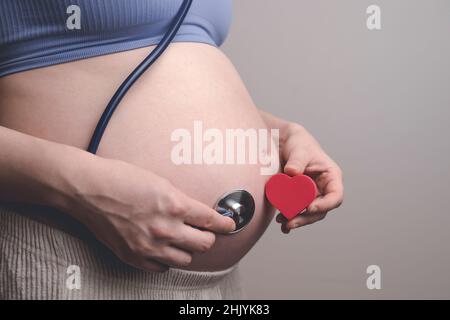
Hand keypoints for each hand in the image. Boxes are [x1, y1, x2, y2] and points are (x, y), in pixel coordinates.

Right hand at [64, 157, 235, 271]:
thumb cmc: (120, 178)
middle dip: (209, 237)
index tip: (229, 224)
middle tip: (206, 231)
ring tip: (183, 240)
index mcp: (175, 206)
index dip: (225, 223)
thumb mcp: (160, 181)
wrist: (87, 189)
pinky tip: (163, 249)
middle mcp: (165, 229)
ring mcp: (149, 246)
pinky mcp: (134, 256)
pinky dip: (166, 259)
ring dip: (188, 249)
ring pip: (186, 259)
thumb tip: (196, 212)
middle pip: (204, 244)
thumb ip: (180, 200)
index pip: (211, 221)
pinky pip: (161, 267)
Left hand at [276, 124, 343, 232]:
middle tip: (291, 223)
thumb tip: (292, 172)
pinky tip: (281, 224)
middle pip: (321, 210)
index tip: (309, 208)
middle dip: (307, 218)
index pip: (335, 196)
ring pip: (308, 214)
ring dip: (297, 221)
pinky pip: (297, 211)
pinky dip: (290, 219)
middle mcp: (323, 189)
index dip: (325, 205)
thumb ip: (297, 160)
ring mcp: (311, 195)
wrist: (283, 143)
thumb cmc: (298, 143)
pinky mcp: (298, 198)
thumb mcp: (299, 150)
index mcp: (331, 177)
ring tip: (283, 224)